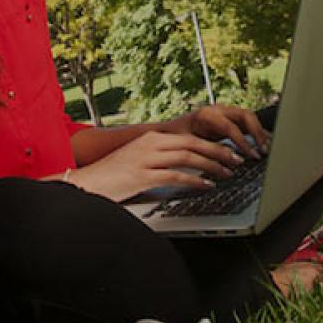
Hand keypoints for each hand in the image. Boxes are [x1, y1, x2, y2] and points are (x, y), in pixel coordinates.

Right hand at [68, 129, 245, 203]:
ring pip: (187, 157)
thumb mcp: (138, 159)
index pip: (189, 137)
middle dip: (218, 152)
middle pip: (192, 143)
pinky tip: (206, 185)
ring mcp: (145, 159)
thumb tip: (187, 165)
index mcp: (151, 138)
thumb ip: (161, 158)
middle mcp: (149, 144)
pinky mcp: (142, 176)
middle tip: (236, 161)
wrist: (86, 184)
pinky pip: (176, 176)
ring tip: (227, 173)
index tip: (228, 152)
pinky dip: (195, 180)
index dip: (212, 145)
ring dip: (211, 165)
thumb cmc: (113, 176)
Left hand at [164, 105, 269, 159]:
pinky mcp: (228, 119)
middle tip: (263, 150)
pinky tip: (265, 142)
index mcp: (207, 114)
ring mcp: (224, 113)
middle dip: (257, 133)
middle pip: (245, 116)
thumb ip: (203, 150)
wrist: (167, 131)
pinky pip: (246, 123)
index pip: (230, 126)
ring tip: (266, 148)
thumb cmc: (173, 138)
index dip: (242, 142)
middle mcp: (218, 110)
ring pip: (248, 118)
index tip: (250, 156)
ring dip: (259, 132)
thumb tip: (222, 159)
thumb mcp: (185, 144)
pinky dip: (257, 132)